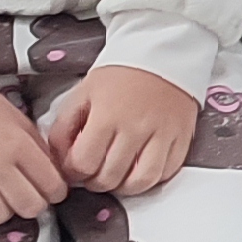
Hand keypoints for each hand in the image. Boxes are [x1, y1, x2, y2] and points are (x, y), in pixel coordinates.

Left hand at [44, 65, 198, 197]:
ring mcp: (162, 135)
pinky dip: (150, 179)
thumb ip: (64, 127)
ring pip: (140, 183)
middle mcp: (136, 128)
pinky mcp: (181, 138)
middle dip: (94, 181)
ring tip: (116, 175)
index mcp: (107, 116)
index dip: (73, 173)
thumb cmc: (120, 74)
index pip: (83, 164)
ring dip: (123, 187)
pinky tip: (139, 168)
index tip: (75, 167)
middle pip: (109, 178)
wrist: (162, 54)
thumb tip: (60, 159)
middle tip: (93, 171)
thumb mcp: (82, 93)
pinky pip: (166, 173)